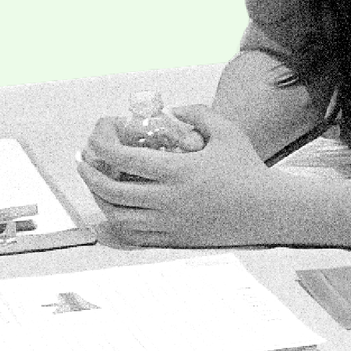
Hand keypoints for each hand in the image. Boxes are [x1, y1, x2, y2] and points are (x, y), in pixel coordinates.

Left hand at [76, 105, 279, 247]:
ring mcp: (169, 223)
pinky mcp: (174, 239)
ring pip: (118, 216)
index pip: (124, 160)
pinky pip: (134, 234)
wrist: (267, 211)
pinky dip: (117, 220)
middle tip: (83, 160)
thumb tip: (172, 111)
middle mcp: (168, 200)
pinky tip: (114, 207)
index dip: (102, 146)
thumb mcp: (225, 131)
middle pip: (111, 190)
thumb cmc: (247, 169)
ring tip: (95, 183)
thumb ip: (197, 114)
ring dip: (99, 198)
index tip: (96, 136)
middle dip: (89, 174)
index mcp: (177, 171)